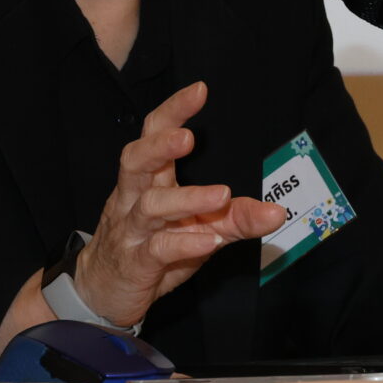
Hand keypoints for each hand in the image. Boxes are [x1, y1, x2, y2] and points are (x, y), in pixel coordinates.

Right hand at [73, 80, 287, 327]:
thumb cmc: (151, 250)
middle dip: (161, 144)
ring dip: (187, 198)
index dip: (173, 111)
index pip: (153, 134)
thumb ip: (236, 217)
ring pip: (150, 206)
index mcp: (148, 180)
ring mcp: (132, 231)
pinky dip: (183, 243)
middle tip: (189, 137)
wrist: (103, 293)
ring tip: (222, 194)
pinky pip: (156, 249)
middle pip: (137, 160)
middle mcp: (134, 198)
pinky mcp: (135, 264)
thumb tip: (278, 211)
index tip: (199, 90)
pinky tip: (208, 242)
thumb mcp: (199, 229)